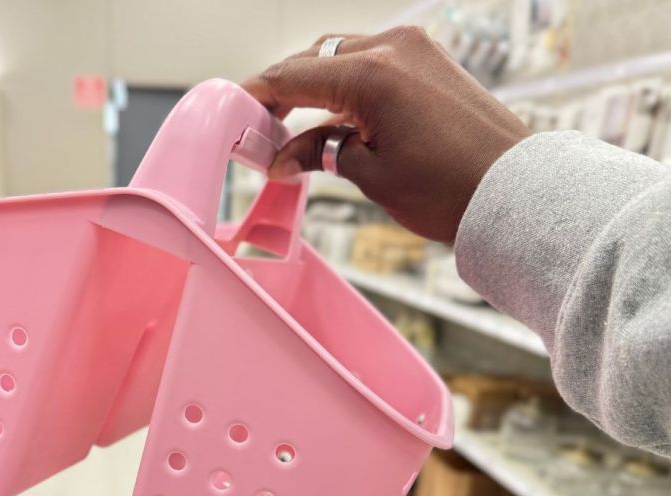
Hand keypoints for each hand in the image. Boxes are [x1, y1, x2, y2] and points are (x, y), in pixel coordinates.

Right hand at [242, 27, 530, 241]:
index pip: (292, 76)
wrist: (516, 191)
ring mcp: (416, 50)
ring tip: (298, 132)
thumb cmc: (450, 188)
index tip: (235, 110)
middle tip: (263, 129)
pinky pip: (374, 64)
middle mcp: (393, 48)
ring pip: (343, 57)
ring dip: (316, 89)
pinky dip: (348, 88)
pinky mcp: (432, 62)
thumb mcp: (370, 174)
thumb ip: (320, 153)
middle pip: (315, 59)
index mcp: (372, 75)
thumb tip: (285, 157)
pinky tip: (337, 121)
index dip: (256, 95)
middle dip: (285, 92)